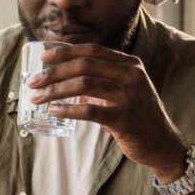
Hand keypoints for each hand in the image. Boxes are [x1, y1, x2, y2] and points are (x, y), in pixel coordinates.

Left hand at [28, 43, 186, 179]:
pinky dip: (68, 110)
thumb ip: (101, 80)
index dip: (64, 52)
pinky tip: (54, 111)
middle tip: (33, 82)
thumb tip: (65, 78)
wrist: (162, 143)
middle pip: (84, 66)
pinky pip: (90, 111)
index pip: (91, 50)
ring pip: (84, 85)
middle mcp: (131, 75)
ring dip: (55, 91)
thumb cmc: (137, 116)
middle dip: (53, 72)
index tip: (42, 58)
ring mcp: (129, 96)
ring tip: (37, 98)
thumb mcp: (125, 90)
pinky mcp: (124, 119)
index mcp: (130, 64)